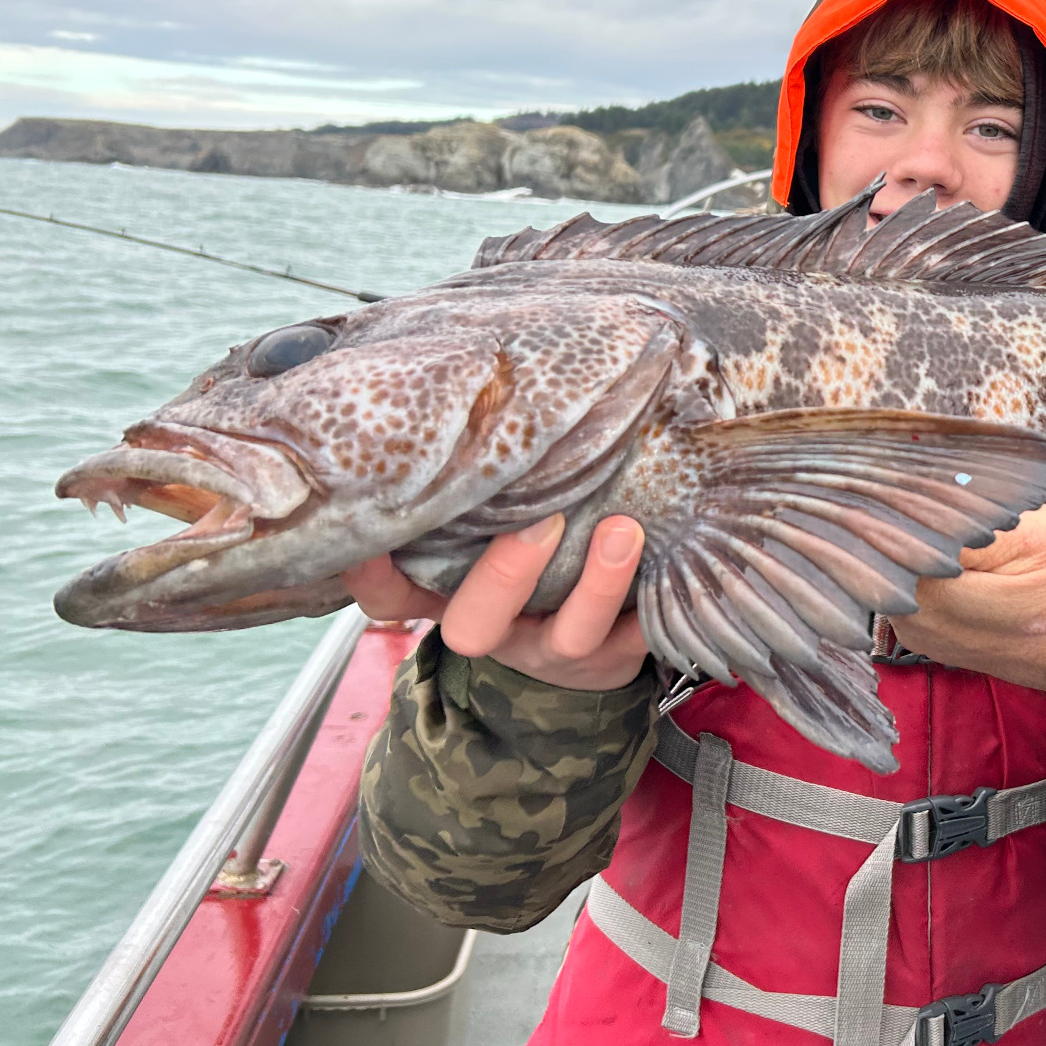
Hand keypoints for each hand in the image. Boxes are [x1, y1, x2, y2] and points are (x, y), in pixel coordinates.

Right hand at [342, 514, 651, 691]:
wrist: (593, 640)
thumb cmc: (532, 555)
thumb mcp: (488, 530)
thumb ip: (478, 486)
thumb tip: (462, 391)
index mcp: (451, 596)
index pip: (392, 597)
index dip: (375, 578)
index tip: (370, 539)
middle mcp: (499, 627)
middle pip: (477, 624)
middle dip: (506, 574)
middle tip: (543, 519)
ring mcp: (558, 647)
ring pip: (571, 634)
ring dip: (598, 584)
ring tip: (625, 530)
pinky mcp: (620, 654)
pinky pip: (639, 640)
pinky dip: (654, 604)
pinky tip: (675, 558)